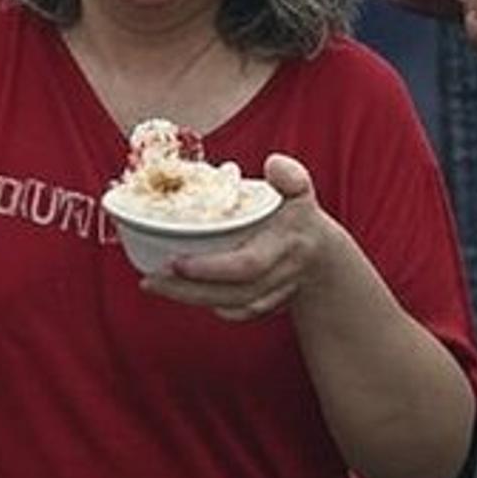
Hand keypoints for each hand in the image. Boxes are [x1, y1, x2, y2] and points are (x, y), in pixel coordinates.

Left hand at [142, 155, 350, 321]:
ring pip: (231, 305)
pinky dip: (208, 305)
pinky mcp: (266, 305)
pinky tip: (180, 293)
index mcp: (285, 243)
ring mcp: (274, 293)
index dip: (212, 268)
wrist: (323, 256)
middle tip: (152, 278)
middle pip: (234, 292)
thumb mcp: (300, 190)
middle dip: (190, 289)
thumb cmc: (299, 216)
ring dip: (190, 299)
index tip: (177, 261)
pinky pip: (236, 313)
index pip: (248, 265)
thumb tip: (274, 164)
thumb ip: (290, 177)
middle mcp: (280, 273)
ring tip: (154, 284)